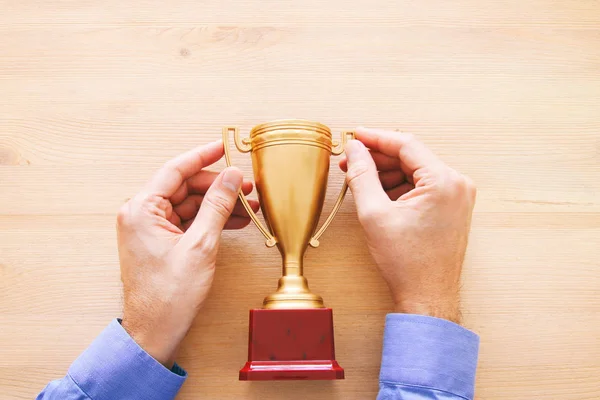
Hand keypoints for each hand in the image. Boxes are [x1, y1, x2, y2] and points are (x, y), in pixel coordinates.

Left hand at [116, 140, 258, 366]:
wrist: (155, 331)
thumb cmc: (169, 295)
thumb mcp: (200, 245)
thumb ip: (217, 206)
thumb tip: (231, 177)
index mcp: (141, 210)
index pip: (175, 170)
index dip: (202, 156)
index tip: (223, 146)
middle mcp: (141, 214)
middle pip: (185, 187)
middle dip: (218, 186)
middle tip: (246, 188)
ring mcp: (150, 228)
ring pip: (190, 204)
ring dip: (218, 204)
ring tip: (247, 207)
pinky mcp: (160, 241)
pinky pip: (188, 221)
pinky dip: (210, 220)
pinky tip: (234, 222)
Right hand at [340, 128, 475, 323]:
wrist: (427, 297)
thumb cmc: (407, 262)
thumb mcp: (375, 213)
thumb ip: (362, 175)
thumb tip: (355, 149)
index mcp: (444, 181)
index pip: (406, 144)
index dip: (376, 138)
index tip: (354, 135)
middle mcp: (457, 184)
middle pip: (411, 157)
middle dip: (378, 158)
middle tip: (350, 161)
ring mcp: (457, 196)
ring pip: (415, 171)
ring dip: (387, 173)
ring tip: (360, 181)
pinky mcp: (452, 207)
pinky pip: (422, 186)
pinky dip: (399, 187)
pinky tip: (378, 194)